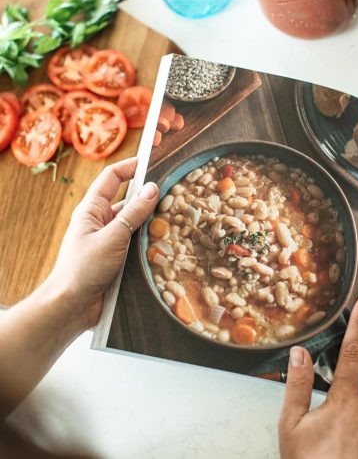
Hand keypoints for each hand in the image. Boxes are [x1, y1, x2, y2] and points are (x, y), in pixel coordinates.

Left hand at [50, 157, 158, 330]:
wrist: (71, 306)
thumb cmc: (84, 269)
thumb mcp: (112, 237)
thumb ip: (134, 213)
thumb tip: (153, 188)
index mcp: (92, 209)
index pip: (112, 178)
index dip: (131, 166)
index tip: (153, 160)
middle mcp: (101, 221)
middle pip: (128, 200)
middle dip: (148, 195)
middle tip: (173, 190)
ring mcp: (110, 239)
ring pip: (136, 222)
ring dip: (152, 219)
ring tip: (176, 216)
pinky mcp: (118, 257)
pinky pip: (137, 241)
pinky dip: (150, 239)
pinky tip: (167, 241)